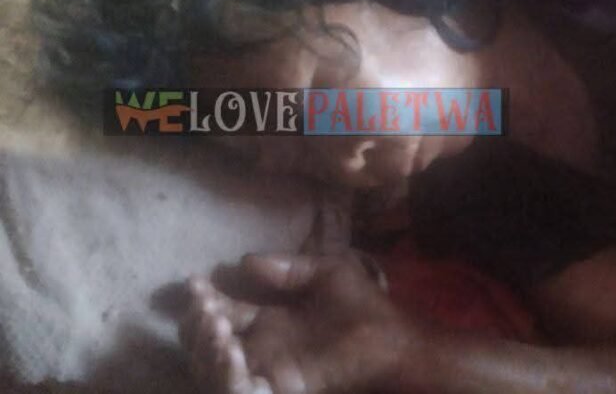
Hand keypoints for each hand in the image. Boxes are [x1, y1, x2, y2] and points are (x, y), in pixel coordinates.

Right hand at [180, 253, 417, 393]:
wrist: (394, 340)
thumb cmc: (365, 306)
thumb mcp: (327, 273)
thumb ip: (288, 268)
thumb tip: (245, 261)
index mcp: (268, 319)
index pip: (220, 312)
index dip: (203, 299)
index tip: (195, 283)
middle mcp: (261, 346)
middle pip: (207, 343)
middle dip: (195, 325)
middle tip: (203, 307)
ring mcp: (268, 369)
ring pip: (214, 369)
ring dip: (205, 349)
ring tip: (215, 327)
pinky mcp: (281, 387)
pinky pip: (240, 389)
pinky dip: (226, 375)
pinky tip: (231, 350)